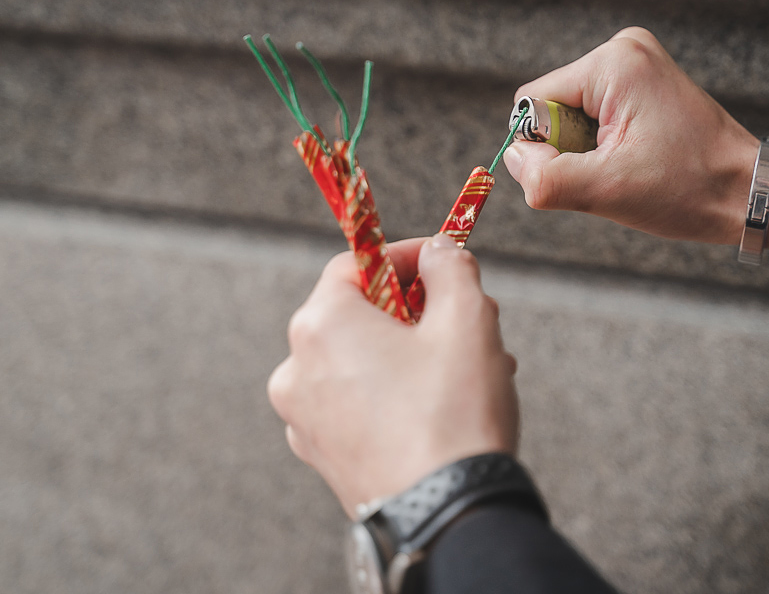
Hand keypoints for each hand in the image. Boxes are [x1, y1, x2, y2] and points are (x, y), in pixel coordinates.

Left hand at [267, 234, 518, 517]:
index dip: (405, 256)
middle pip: (360, 314)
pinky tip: (444, 406)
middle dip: (418, 310)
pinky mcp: (323, 457)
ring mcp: (304, 418)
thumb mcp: (469, 318)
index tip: (444, 262)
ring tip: (471, 367)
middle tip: (468, 318)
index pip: (357, 264)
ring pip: (362, 361)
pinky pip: (358, 404)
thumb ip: (450, 267)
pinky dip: (395, 394)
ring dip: (414, 353)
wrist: (446, 517)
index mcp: (320, 325)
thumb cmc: (453, 413)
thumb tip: (438, 251)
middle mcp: (296, 369)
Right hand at [502, 27, 768, 245]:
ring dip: (588, 151)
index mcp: (613, 63)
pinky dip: (604, 145)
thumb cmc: (690, 188)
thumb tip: (514, 160)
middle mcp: (624, 49)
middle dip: (570, 149)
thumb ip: (545, 177)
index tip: (589, 171)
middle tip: (616, 171)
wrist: (751, 192)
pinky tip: (637, 159)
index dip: (545, 148)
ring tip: (632, 166)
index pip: (532, 103)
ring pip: (572, 115)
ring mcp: (637, 63)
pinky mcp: (644, 82)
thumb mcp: (607, 191)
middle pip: (552, 106)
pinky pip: (595, 115)